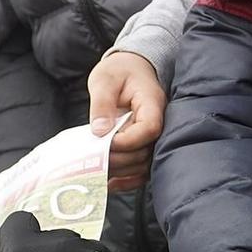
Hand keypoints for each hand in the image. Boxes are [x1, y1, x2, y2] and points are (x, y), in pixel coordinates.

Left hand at [87, 50, 164, 190]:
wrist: (131, 68)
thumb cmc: (119, 71)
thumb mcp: (104, 80)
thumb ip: (102, 104)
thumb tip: (100, 131)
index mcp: (152, 103)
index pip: (149, 128)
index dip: (128, 140)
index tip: (107, 141)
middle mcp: (158, 122)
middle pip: (145, 151)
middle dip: (119, 159)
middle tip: (94, 161)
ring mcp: (153, 137)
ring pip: (143, 164)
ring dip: (121, 171)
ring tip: (97, 172)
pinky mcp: (145, 146)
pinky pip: (141, 169)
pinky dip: (126, 180)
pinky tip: (109, 183)